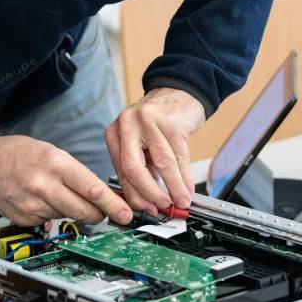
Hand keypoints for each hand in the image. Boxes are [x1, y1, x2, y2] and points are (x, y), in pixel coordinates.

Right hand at [0, 135, 133, 225]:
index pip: (93, 190)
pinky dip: (53, 214)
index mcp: (56, 164)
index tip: (126, 214)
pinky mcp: (25, 219)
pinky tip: (42, 201)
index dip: (113, 205)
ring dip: (73, 211)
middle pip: (85, 211)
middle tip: (104, 212)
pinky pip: (51, 222)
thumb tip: (105, 195)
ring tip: (59, 194)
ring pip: (69, 217)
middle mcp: (45, 186)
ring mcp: (33, 205)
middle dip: (100, 214)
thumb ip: (78, 174)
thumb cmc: (22, 155)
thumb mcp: (54, 154)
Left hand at [105, 87, 205, 213]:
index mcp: (115, 133)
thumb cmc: (157, 122)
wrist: (178, 92)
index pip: (121, 172)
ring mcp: (149, 121)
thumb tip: (150, 202)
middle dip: (149, 193)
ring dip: (173, 187)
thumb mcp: (141, 144)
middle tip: (162, 207)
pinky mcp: (171, 122)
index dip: (135, 195)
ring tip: (180, 201)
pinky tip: (187, 188)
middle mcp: (127, 125)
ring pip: (161, 163)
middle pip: (134, 168)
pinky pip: (180, 156)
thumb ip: (142, 169)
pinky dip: (185, 176)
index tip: (147, 209)